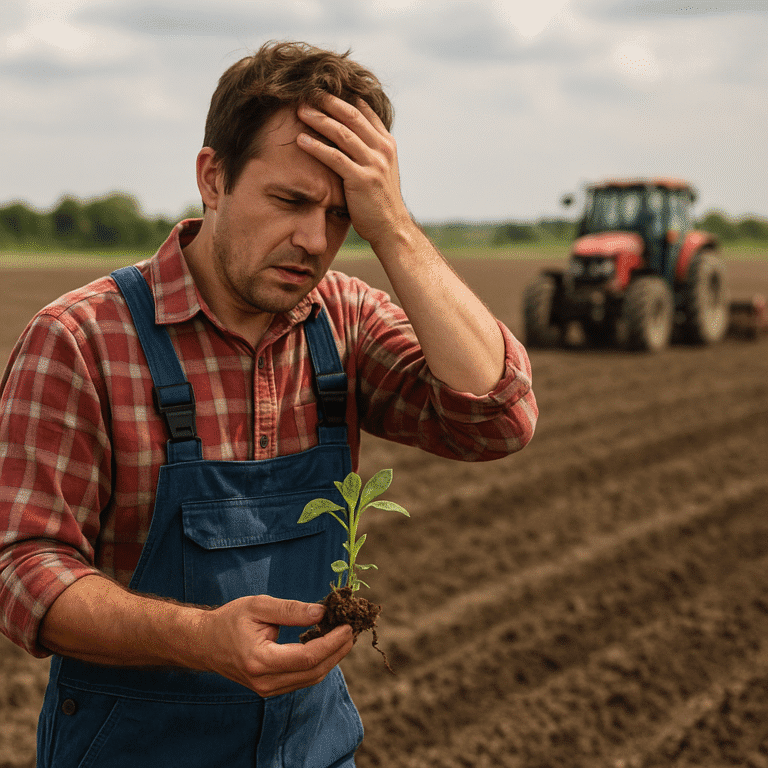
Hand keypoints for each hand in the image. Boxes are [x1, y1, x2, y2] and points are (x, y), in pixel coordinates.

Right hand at [197, 594, 353, 696]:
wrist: (204, 642)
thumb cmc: (229, 620)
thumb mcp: (259, 606)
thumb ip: (291, 610)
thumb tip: (322, 612)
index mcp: (260, 660)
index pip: (307, 657)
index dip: (332, 643)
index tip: (347, 626)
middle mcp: (265, 681)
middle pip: (314, 672)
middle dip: (337, 651)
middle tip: (352, 630)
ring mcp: (267, 689)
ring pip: (310, 679)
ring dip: (331, 658)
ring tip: (343, 636)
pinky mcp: (270, 689)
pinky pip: (302, 679)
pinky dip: (318, 663)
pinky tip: (326, 645)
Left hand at [296, 95, 413, 251]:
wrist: (391, 228)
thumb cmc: (380, 201)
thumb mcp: (380, 170)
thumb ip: (369, 151)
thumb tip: (349, 136)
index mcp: (387, 144)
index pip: (364, 111)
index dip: (342, 98)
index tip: (322, 90)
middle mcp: (382, 149)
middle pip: (351, 116)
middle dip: (327, 102)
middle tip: (306, 92)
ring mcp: (373, 163)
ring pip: (342, 132)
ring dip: (319, 119)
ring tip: (300, 111)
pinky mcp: (361, 179)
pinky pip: (334, 157)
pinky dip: (316, 147)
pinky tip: (300, 140)